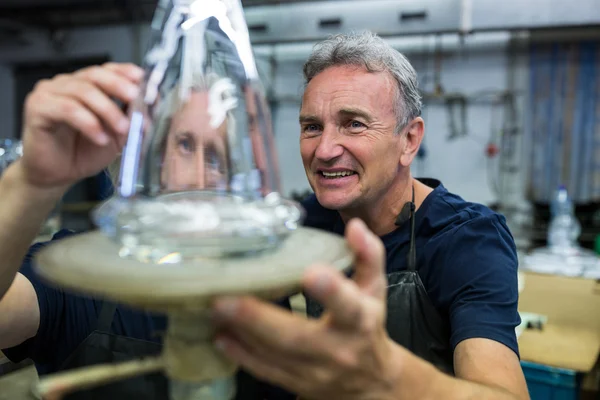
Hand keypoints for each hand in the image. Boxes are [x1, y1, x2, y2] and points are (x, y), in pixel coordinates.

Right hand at [18, 62, 142, 188]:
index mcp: (87, 86)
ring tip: (122, 129)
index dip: (125, 72)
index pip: (107, 69)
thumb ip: (131, 117)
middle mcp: (67, 84)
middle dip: (119, 86)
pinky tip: (100, 137)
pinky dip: (88, 123)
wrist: (58, 175)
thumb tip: (152, 105)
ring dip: (108, 110)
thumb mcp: (117, 135)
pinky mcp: (38, 107)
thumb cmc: (84, 152)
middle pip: (95, 74)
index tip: (142, 79)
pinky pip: (66, 109)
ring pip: (83, 91)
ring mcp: (50, 93)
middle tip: (135, 99)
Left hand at [212, 219, 399, 399]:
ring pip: (274, 355)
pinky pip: (266, 371)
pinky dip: (241, 355)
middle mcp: (337, 349)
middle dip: (257, 319)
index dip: (331, 291)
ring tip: (215, 309)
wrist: (369, 381)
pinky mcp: (297, 383)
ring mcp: (315, 372)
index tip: (311, 272)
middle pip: (295, 337)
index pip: (348, 307)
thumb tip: (354, 226)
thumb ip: (368, 255)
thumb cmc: (368, 325)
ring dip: (242, 333)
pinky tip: (221, 336)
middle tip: (225, 299)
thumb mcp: (374, 288)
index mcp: (360, 321)